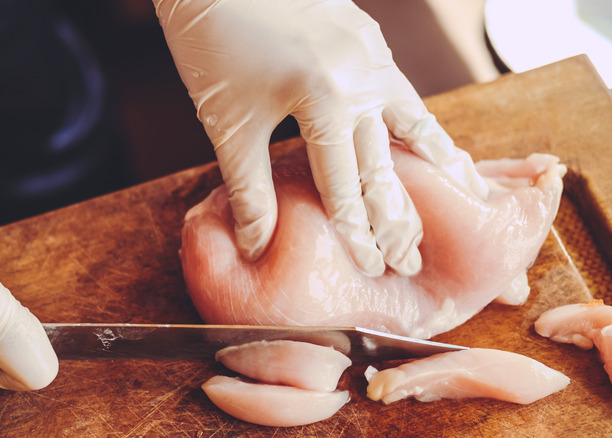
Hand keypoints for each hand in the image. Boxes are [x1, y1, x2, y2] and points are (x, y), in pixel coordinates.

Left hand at [154, 0, 487, 274]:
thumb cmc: (213, 45)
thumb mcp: (229, 125)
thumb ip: (250, 190)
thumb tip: (256, 246)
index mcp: (327, 101)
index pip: (348, 185)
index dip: (359, 232)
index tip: (374, 268)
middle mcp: (362, 76)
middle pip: (388, 160)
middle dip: (398, 215)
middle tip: (412, 257)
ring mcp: (370, 49)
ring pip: (412, 116)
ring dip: (433, 161)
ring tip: (463, 190)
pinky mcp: (366, 32)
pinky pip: (401, 84)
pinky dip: (415, 117)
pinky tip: (422, 132)